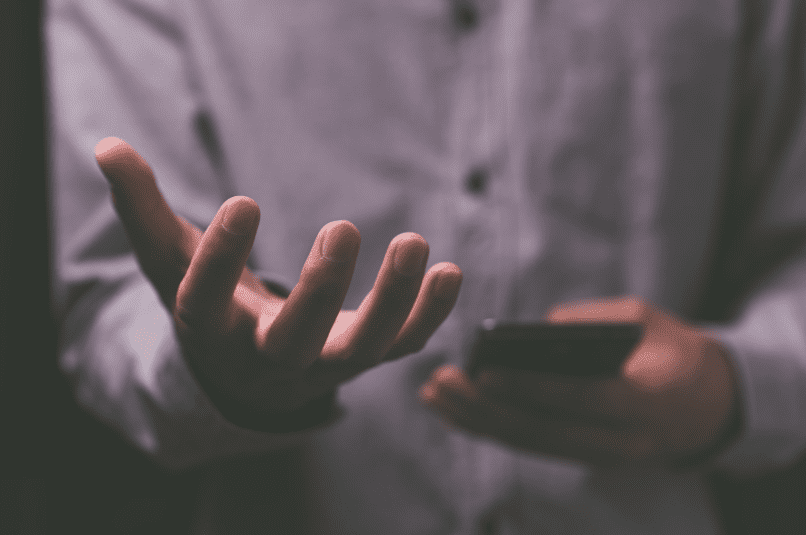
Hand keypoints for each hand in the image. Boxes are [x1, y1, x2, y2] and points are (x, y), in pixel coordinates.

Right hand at [95, 137, 462, 420]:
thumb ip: (140, 207)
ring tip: (414, 242)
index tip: (243, 203)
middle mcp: (268, 358)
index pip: (206, 306)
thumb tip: (106, 146)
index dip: (221, 260)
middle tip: (343, 227)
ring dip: (394, 303)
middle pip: (294, 343)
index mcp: (212, 332)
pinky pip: (402, 347)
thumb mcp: (168, 259)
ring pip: (362, 352)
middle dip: (320, 291)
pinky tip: (452, 272)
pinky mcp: (362, 359)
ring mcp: (321, 365)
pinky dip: (430, 316)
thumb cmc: (207, 302)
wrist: (245, 364)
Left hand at [419, 297, 740, 468]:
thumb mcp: (646, 319)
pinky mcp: (584, 456)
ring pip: (531, 444)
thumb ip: (592, 323)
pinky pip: (533, 446)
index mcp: (648, 399)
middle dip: (486, 408)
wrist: (707, 404)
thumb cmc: (673, 350)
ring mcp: (603, 456)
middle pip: (544, 430)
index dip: (531, 387)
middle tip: (442, 383)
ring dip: (478, 422)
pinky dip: (492, 429)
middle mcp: (625, 439)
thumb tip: (535, 333)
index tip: (484, 370)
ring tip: (435, 395)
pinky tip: (457, 412)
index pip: (582, 397)